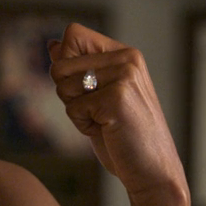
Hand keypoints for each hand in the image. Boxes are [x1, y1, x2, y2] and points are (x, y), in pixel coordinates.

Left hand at [48, 22, 188, 204]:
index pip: (73, 34)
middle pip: (60, 64)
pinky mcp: (117, 97)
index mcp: (125, 54)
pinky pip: (72, 108)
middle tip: (97, 112)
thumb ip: (78, 69)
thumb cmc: (125, 136)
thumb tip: (51, 45)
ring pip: (63, 86)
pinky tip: (108, 130)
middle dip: (68, 94)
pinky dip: (82, 126)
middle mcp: (127, 58)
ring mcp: (124, 76)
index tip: (88, 89)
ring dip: (76, 111)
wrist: (153, 170)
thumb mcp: (99, 96)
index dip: (66, 63)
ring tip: (104, 122)